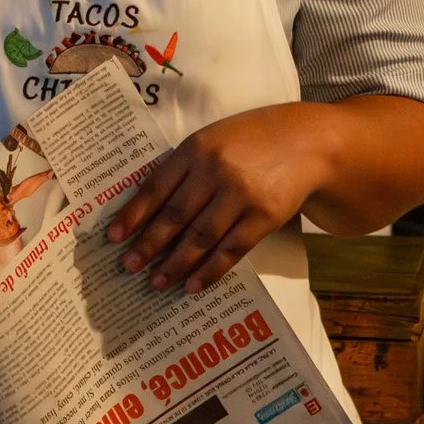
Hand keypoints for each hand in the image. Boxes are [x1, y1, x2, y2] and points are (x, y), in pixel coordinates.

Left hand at [106, 105, 341, 293]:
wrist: (309, 142)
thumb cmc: (255, 140)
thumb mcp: (216, 139)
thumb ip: (186, 166)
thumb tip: (147, 207)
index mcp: (197, 147)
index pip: (156, 186)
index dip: (133, 214)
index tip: (113, 238)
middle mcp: (216, 169)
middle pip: (174, 215)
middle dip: (148, 245)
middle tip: (129, 267)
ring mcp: (241, 194)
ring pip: (200, 237)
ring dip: (175, 264)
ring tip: (156, 282)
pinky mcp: (264, 215)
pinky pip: (231, 249)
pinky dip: (210, 270)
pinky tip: (194, 285)